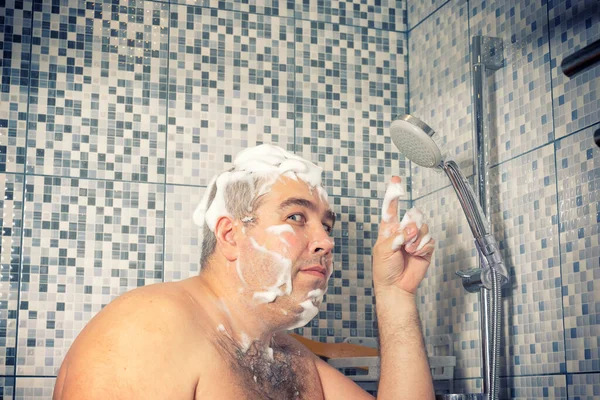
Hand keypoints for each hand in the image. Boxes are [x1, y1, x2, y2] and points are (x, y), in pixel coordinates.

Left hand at [372, 176, 434, 293]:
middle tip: (405, 237)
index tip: (396, 181)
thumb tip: (411, 229)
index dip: (393, 195)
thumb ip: (396, 235)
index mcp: (389, 230)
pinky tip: (416, 254)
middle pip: (413, 215)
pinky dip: (422, 247)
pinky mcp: (424, 248)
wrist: (396, 286)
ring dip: (416, 239)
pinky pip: (429, 240)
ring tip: (408, 250)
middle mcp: (403, 232)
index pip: (391, 209)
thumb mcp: (383, 249)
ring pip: (422, 227)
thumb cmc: (384, 269)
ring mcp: (414, 239)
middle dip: (411, 225)